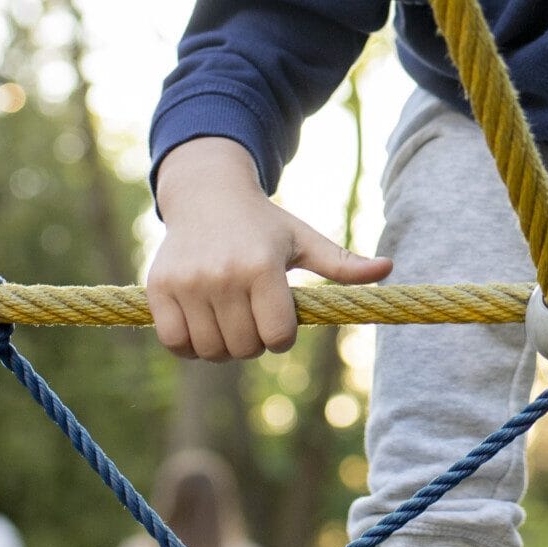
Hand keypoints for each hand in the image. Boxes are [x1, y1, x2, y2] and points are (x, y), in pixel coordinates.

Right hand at [147, 137, 391, 360]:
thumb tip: (389, 267)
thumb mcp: (304, 239)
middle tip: (253, 318)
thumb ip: (342, 263)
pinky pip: (175, 343)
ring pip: (210, 351)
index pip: (278, 336)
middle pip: (245, 348)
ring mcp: (187, 283)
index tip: (280, 320)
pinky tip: (201, 326)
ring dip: (223, 348)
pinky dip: (189, 346)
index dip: (282, 336)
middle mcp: (223, 275)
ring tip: (229, 322)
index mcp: (262, 266)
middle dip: (254, 342)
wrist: (207, 195)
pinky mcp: (159, 289)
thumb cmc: (263, 224)